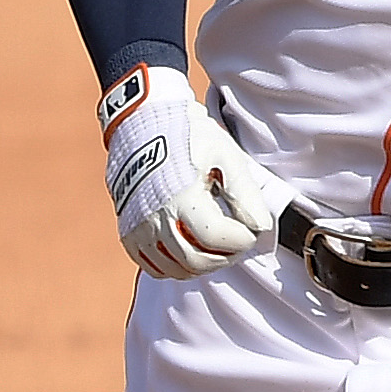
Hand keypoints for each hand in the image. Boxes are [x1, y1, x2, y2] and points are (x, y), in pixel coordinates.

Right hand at [100, 65, 297, 277]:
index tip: (251, 230)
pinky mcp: (129, 233)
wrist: (143, 122)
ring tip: (217, 245)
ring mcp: (138, 228)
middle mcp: (156, 216)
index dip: (242, 240)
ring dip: (204, 264)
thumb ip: (246, 195)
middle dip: (226, 256)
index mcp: (182, 196)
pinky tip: (191, 248)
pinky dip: (177, 266)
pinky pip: (154, 267)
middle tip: (238, 240)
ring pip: (177, 269)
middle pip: (198, 260)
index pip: (218, 239)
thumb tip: (261, 227)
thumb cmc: (190, 137)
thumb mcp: (226, 156)